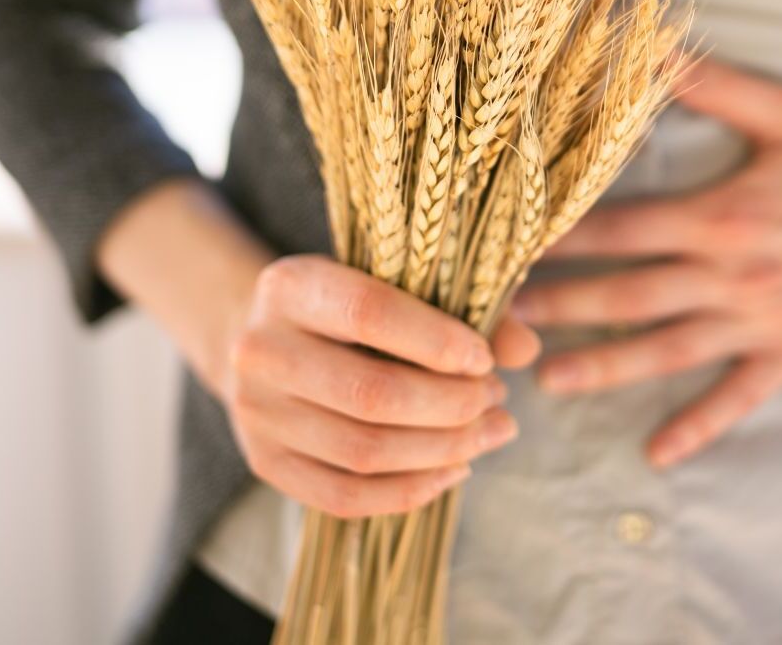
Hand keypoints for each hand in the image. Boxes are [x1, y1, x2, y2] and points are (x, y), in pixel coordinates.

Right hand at [224, 255, 540, 517]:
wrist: (266, 337)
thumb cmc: (350, 302)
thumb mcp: (395, 283)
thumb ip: (463, 307)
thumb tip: (525, 349)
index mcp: (290, 285)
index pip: (369, 313)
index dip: (436, 341)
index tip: (485, 359)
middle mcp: (259, 349)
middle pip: (370, 393)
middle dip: (451, 404)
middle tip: (497, 398)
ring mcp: (255, 412)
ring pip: (362, 451)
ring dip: (443, 449)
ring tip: (491, 431)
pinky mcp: (264, 463)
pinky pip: (344, 497)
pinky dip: (410, 491)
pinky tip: (454, 468)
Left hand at [512, 58, 781, 468]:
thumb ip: (711, 83)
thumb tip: (648, 44)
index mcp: (726, 214)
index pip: (623, 230)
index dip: (563, 239)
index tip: (511, 246)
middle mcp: (737, 274)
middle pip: (630, 296)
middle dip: (562, 307)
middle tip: (500, 319)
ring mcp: (764, 320)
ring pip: (669, 352)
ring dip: (605, 368)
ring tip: (546, 381)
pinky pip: (738, 397)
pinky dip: (698, 426)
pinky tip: (657, 453)